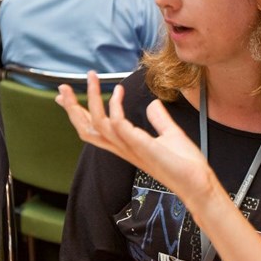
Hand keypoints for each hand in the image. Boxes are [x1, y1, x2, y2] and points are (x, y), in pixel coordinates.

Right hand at [56, 73, 217, 209]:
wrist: (197, 182)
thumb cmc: (184, 164)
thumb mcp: (169, 134)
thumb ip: (158, 118)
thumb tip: (152, 104)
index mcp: (125, 145)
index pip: (93, 129)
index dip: (77, 113)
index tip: (67, 96)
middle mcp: (122, 147)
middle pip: (86, 128)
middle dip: (72, 108)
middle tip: (63, 89)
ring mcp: (130, 148)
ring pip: (97, 124)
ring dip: (92, 99)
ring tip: (92, 78)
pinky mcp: (141, 146)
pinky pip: (119, 125)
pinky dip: (116, 107)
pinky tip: (119, 92)